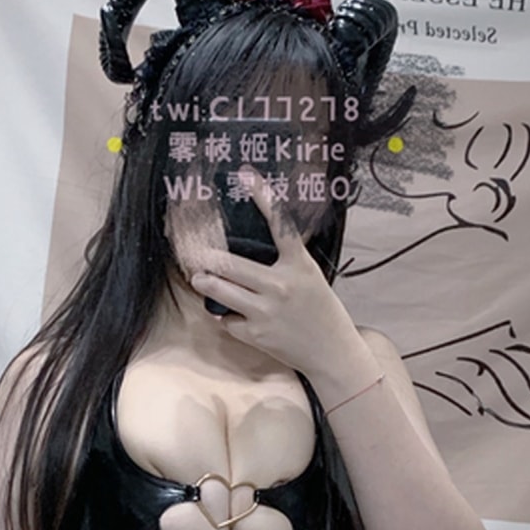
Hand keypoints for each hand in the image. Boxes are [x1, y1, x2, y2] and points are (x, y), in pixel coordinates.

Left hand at [187, 169, 362, 381]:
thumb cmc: (320, 310)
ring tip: (200, 279)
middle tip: (197, 252)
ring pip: (221, 292)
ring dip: (205, 283)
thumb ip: (285, 261)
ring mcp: (266, 311)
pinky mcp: (256, 334)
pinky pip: (228, 320)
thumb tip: (252, 245)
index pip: (281, 224)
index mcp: (299, 265)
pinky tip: (234, 317)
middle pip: (231, 264)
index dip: (263, 197)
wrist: (332, 352)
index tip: (246, 176)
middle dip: (208, 259)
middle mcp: (281, 285)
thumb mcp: (309, 277)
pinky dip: (227, 317)